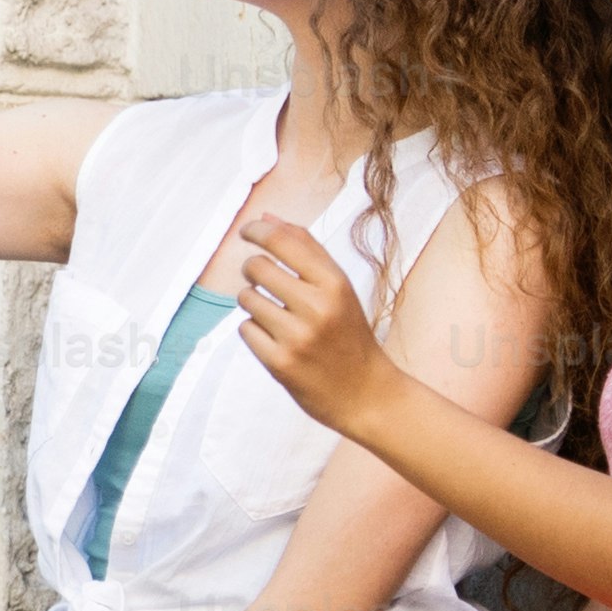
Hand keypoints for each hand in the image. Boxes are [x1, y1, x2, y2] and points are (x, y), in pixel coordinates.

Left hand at [228, 213, 390, 426]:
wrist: (366, 393)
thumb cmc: (349, 333)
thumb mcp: (339, 288)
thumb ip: (306, 249)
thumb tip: (266, 217)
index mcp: (334, 284)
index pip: (283, 242)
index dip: (257, 231)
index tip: (247, 231)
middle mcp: (317, 308)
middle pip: (257, 268)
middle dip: (253, 270)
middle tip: (262, 279)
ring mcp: (297, 337)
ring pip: (247, 299)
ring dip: (253, 302)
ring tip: (274, 314)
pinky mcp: (280, 363)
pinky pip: (245, 329)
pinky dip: (254, 330)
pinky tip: (276, 339)